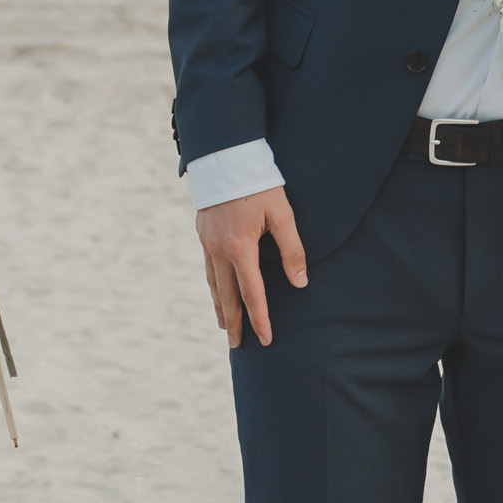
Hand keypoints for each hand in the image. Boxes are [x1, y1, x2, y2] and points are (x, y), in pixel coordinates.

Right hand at [197, 186, 307, 346]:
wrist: (225, 157)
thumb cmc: (259, 184)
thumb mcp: (282, 214)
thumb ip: (292, 250)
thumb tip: (300, 284)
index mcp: (240, 248)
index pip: (252, 294)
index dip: (260, 319)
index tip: (265, 339)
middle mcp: (219, 251)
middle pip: (227, 296)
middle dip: (234, 323)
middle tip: (237, 345)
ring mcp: (207, 243)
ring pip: (214, 284)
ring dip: (220, 308)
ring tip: (225, 326)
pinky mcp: (202, 234)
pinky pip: (208, 269)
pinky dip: (213, 287)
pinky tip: (217, 293)